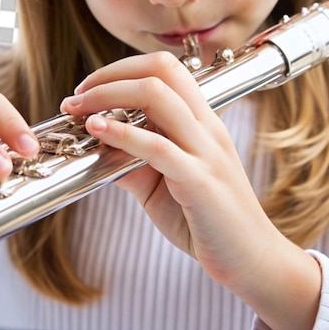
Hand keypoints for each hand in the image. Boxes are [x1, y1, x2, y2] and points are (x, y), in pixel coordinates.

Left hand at [60, 51, 320, 329]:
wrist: (252, 261)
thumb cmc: (207, 221)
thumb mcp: (162, 185)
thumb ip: (131, 163)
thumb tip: (95, 147)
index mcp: (201, 122)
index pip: (164, 68)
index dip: (121, 69)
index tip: (89, 89)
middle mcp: (206, 127)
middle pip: (159, 71)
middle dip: (110, 75)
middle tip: (76, 96)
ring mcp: (206, 151)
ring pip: (157, 96)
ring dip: (108, 96)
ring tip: (79, 109)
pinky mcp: (200, 181)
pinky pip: (158, 146)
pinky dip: (122, 133)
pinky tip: (98, 130)